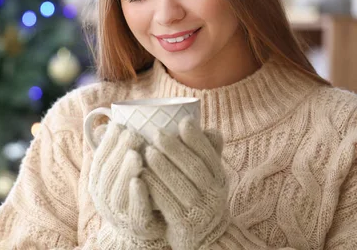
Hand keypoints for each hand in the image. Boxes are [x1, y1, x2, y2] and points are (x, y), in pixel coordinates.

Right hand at [88, 122, 167, 248]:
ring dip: (125, 171)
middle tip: (132, 133)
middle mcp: (103, 197)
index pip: (99, 158)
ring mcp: (117, 213)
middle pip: (107, 172)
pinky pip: (134, 210)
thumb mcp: (122, 172)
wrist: (143, 231)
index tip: (120, 124)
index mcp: (98, 181)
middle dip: (118, 151)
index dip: (108, 142)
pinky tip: (140, 181)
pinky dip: (136, 195)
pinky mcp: (135, 225)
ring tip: (135, 154)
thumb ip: (119, 150)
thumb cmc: (135, 193)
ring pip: (117, 190)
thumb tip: (112, 119)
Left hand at [141, 117, 228, 249]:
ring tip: (147, 151)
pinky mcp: (184, 225)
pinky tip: (141, 176)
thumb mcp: (210, 180)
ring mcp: (199, 211)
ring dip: (162, 167)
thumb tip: (211, 128)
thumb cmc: (201, 200)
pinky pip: (167, 203)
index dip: (197, 139)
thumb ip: (208, 156)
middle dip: (175, 149)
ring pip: (180, 185)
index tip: (184, 122)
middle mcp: (214, 195)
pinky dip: (154, 188)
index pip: (210, 156)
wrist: (206, 241)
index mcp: (219, 179)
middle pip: (194, 168)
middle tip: (156, 132)